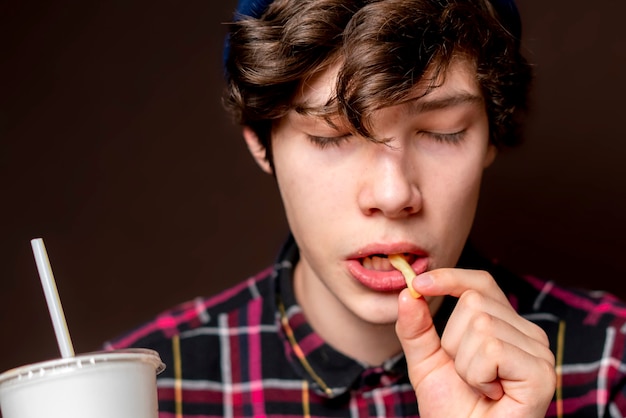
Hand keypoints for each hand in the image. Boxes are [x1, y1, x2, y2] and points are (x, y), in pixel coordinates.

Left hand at [396, 268, 555, 417]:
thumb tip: (408, 291)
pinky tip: (491, 394)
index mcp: (504, 324)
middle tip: (467, 375)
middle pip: (474, 302)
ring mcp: (538, 352)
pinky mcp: (541, 373)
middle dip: (453, 342)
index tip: (419, 283)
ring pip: (481, 325)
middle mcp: (527, 333)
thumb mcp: (424, 362)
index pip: (480, 283)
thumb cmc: (451, 408)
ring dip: (465, 364)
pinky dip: (478, 376)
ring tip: (480, 387)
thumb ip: (415, 328)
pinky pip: (492, 350)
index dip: (450, 278)